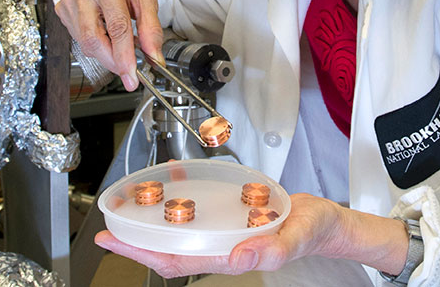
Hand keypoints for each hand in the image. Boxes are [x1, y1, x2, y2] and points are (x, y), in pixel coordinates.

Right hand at [54, 0, 163, 89]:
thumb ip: (151, 27)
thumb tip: (153, 55)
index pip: (116, 26)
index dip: (124, 56)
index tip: (131, 74)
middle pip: (94, 39)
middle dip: (113, 61)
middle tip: (128, 71)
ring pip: (85, 43)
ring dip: (106, 53)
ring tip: (121, 44)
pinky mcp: (63, 9)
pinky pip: (79, 39)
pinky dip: (96, 44)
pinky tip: (106, 34)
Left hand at [94, 193, 408, 277]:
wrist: (329, 222)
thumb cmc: (315, 231)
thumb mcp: (298, 236)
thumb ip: (270, 249)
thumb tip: (238, 259)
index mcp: (230, 256)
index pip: (174, 259)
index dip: (140, 253)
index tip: (113, 240)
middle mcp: (221, 246)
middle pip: (168, 247)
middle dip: (136, 239)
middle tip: (109, 223)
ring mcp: (224, 233)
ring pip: (180, 230)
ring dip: (155, 219)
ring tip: (132, 203)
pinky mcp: (231, 217)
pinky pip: (200, 211)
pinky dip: (182, 196)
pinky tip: (173, 179)